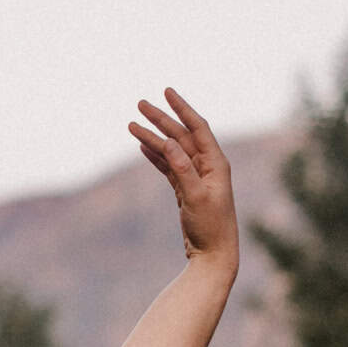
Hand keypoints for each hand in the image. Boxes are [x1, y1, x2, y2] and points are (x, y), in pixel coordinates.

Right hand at [129, 89, 238, 267]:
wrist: (213, 255)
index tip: (167, 91)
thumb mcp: (196, 196)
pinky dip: (156, 156)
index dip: (182, 108)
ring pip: (171, 151)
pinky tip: (143, 146)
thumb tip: (168, 141)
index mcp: (215, 163)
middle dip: (161, 119)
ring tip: (131, 125)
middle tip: (140, 104)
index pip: (197, 127)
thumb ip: (182, 168)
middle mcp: (207, 166)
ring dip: (153, 138)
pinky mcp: (186, 189)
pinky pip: (169, 166)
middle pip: (180, 135)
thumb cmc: (211, 227)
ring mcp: (196, 177)